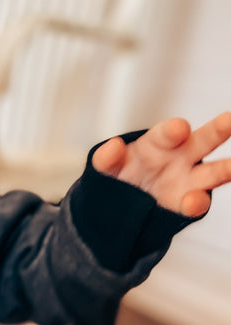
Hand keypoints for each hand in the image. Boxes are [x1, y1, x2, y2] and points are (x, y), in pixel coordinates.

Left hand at [92, 112, 230, 216]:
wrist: (123, 204)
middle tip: (229, 120)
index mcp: (161, 142)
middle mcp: (182, 156)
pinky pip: (196, 204)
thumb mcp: (108, 167)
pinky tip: (191, 202)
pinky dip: (195, 204)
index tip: (178, 129)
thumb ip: (107, 158)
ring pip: (213, 172)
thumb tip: (112, 147)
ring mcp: (189, 181)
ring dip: (225, 169)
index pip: (169, 132)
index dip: (173, 130)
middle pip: (205, 140)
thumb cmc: (122, 174)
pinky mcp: (187, 204)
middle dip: (218, 130)